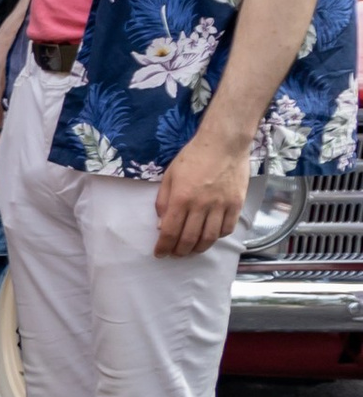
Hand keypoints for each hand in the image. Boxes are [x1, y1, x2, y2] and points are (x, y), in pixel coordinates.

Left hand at [154, 125, 250, 256]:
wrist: (224, 143)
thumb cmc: (193, 156)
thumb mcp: (170, 175)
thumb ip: (163, 201)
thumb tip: (161, 224)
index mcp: (181, 197)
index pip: (170, 231)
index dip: (163, 246)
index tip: (159, 253)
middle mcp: (201, 205)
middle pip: (189, 239)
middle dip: (179, 251)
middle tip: (175, 254)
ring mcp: (221, 205)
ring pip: (209, 238)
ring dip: (198, 248)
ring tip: (191, 250)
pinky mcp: (236, 204)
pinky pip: (227, 229)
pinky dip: (217, 237)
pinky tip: (210, 236)